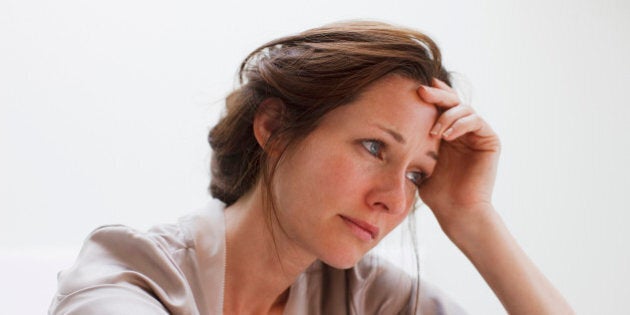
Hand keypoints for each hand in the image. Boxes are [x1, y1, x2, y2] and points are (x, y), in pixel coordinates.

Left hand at [417, 79, 500, 232]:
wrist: (456, 211)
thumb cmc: (435, 192)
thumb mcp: (417, 161)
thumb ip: (412, 142)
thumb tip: (387, 125)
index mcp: (446, 132)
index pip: (439, 106)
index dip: (430, 94)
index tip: (412, 87)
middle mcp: (463, 130)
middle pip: (452, 101)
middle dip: (436, 95)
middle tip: (420, 91)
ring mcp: (477, 134)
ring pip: (464, 108)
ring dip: (446, 115)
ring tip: (433, 131)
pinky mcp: (490, 141)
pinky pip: (476, 121)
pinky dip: (461, 124)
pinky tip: (447, 135)